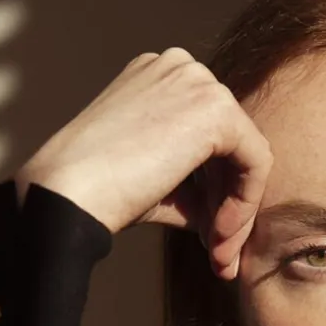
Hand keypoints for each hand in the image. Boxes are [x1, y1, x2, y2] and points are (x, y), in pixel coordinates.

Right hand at [15, 48, 272, 277]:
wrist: (70, 192)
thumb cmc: (103, 192)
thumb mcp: (160, 183)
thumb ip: (198, 187)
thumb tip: (233, 219)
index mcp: (162, 78)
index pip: (212, 138)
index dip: (216, 193)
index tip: (210, 238)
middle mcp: (182, 68)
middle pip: (233, 147)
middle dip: (229, 206)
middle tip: (220, 256)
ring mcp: (198, 81)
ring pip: (248, 156)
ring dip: (237, 213)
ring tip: (219, 256)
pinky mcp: (215, 109)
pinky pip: (256, 162)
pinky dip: (244, 204)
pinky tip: (219, 234)